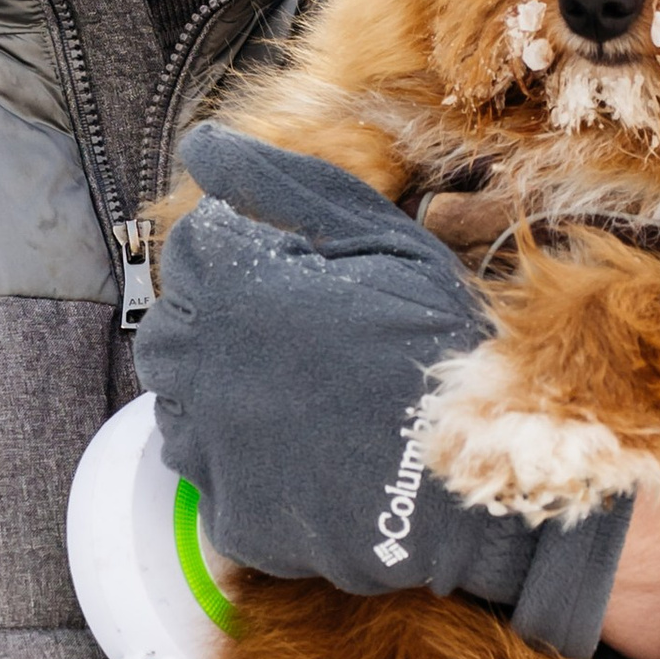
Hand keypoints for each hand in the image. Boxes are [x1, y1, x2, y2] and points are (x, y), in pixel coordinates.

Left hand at [137, 128, 631, 658]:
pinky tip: (307, 448)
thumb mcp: (377, 236)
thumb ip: (277, 183)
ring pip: (179, 400)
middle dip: (224, 316)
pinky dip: (242, 460)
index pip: (196, 246)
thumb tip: (202, 143)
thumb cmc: (440, 340)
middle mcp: (199, 364)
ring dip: (224, 385)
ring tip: (306, 391)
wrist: (485, 470)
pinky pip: (209, 475)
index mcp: (229, 285)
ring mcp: (208, 445)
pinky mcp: (230, 514)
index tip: (308, 273)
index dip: (254, 252)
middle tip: (303, 332)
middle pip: (174, 322)